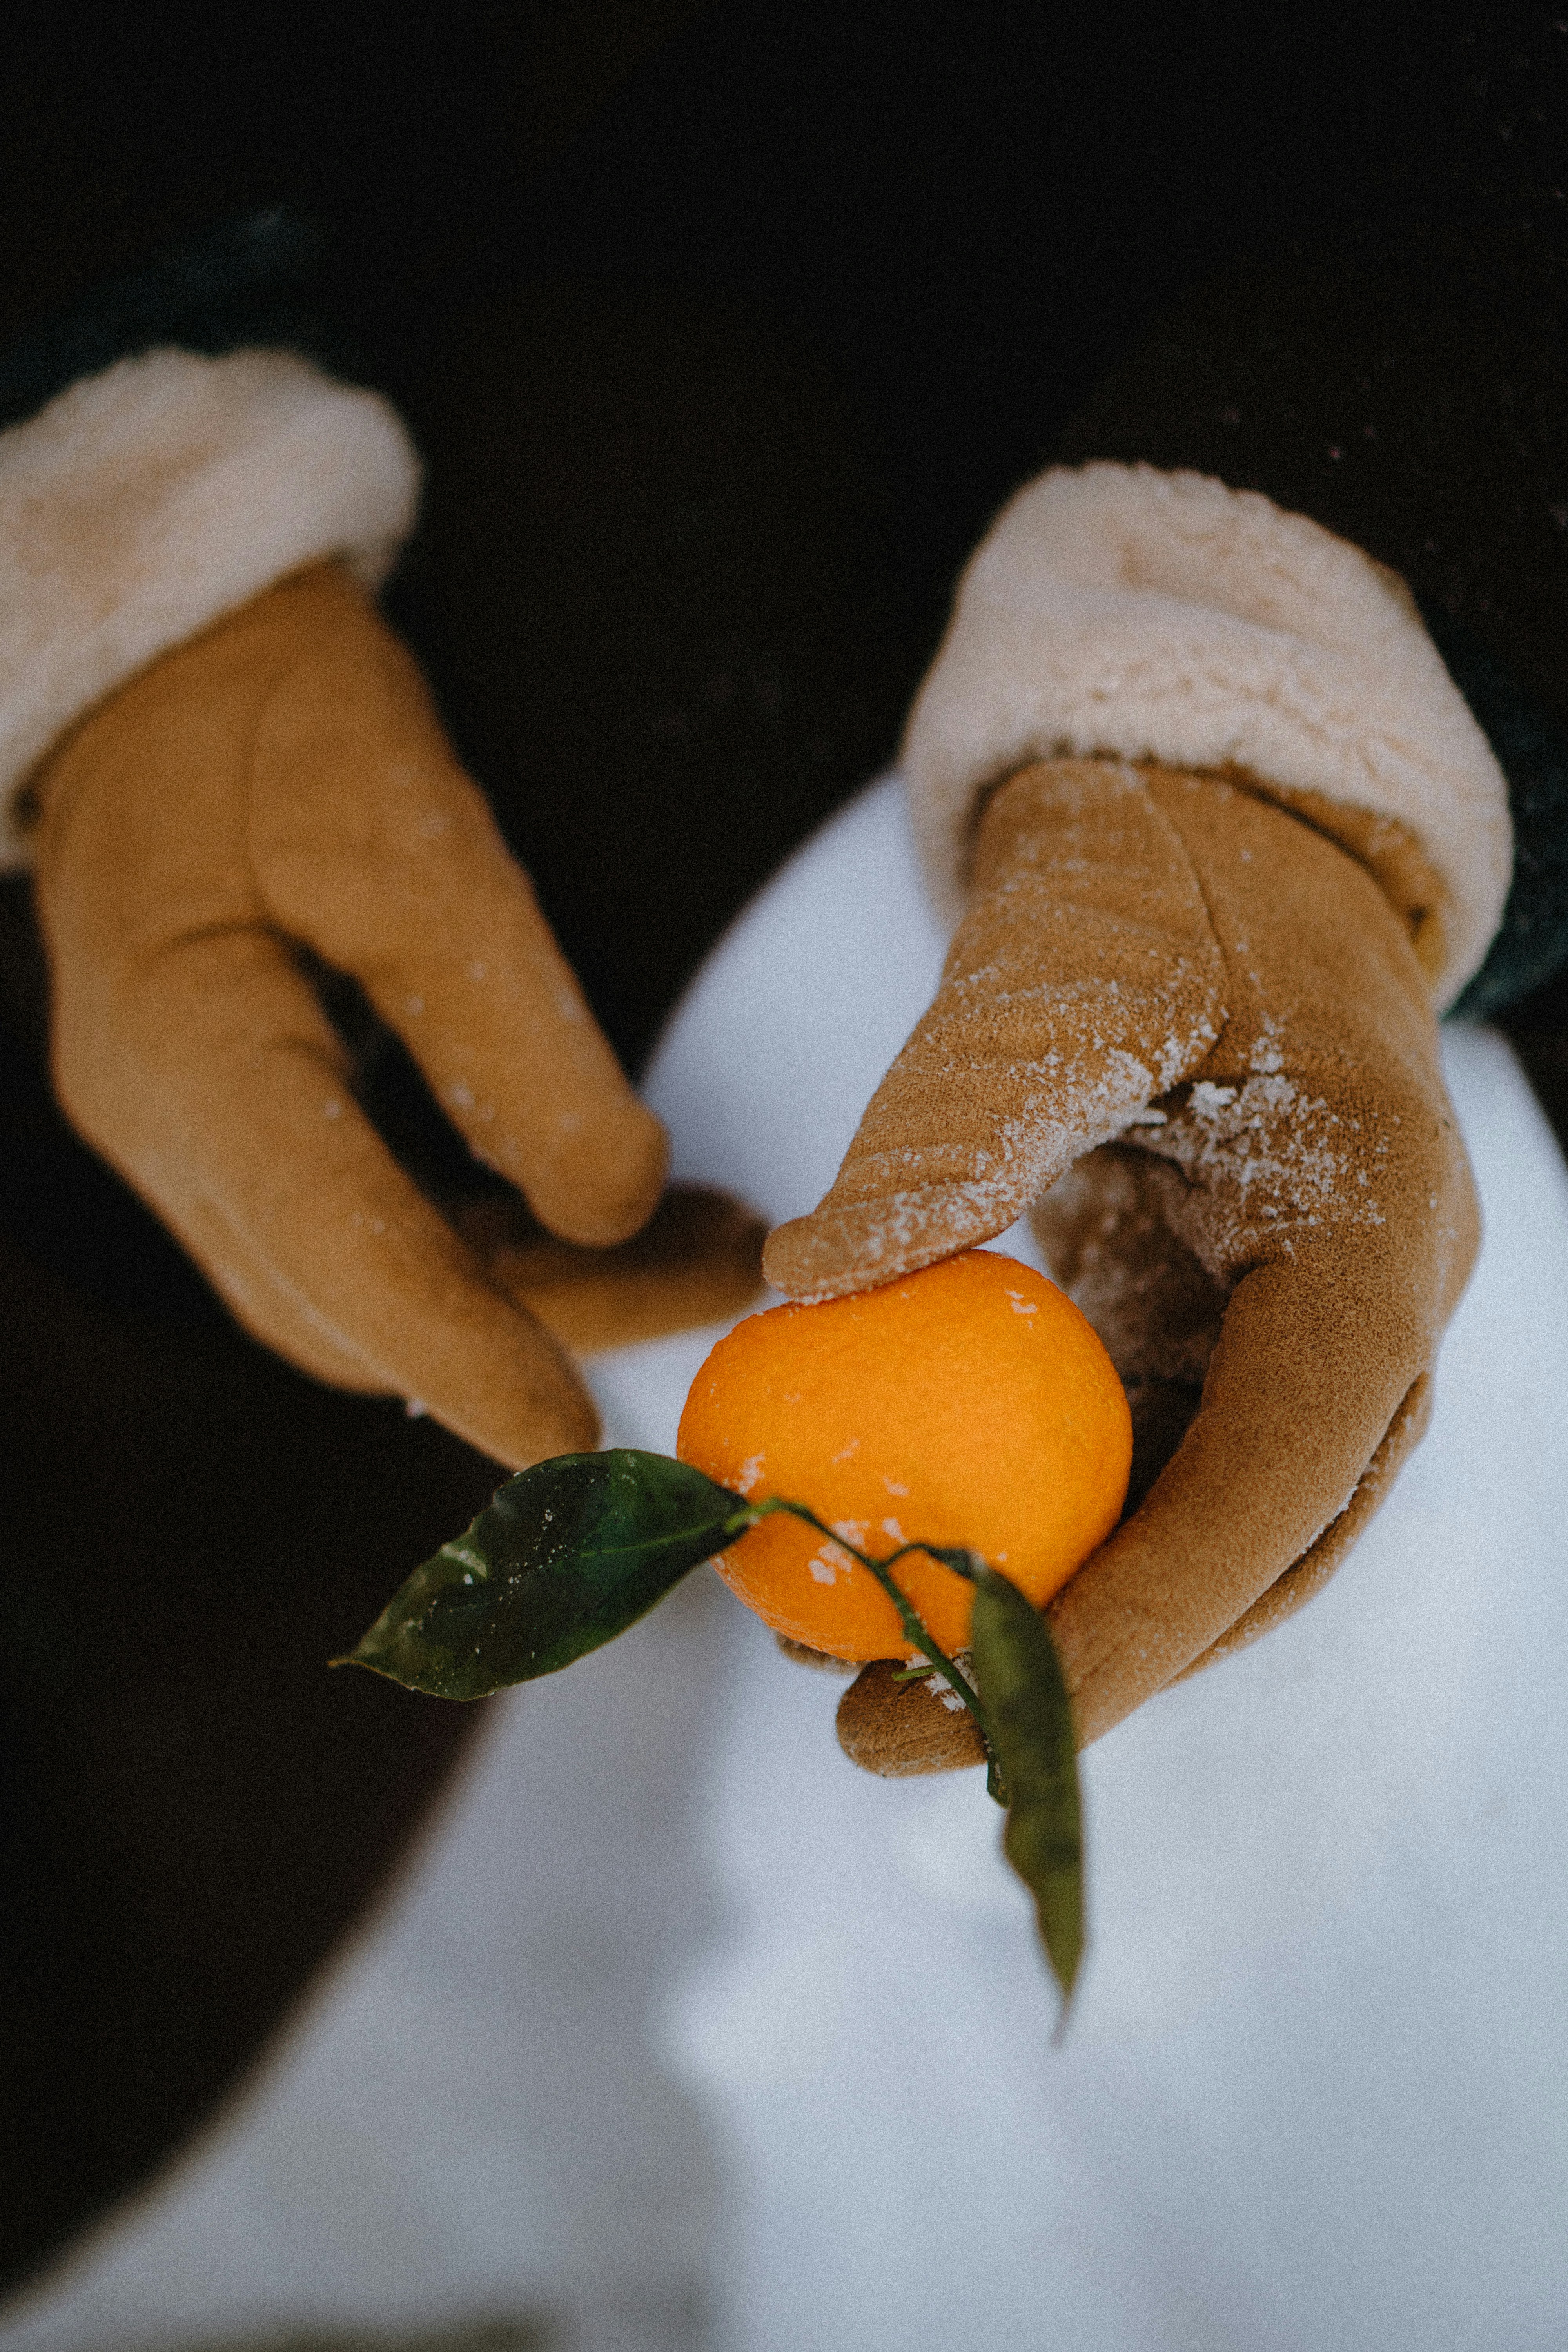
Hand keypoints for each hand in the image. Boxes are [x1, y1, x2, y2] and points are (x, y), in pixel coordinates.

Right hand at [31, 561, 750, 1467]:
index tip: (577, 1441)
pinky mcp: (232, 1120)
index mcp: (185, 1048)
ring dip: (529, 1288)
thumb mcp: (410, 831)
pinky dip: (479, 1245)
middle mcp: (164, 1124)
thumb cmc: (283, 713)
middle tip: (719, 1275)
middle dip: (542, 1320)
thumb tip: (609, 1202)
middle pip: (353, 1297)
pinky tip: (593, 1214)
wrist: (172, 666)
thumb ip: (509, 1030)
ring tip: (695, 1240)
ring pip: (357, 1285)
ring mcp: (185, 1134)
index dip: (462, 1355)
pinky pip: (352, 1230)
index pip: (333, 1249)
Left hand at [766, 757, 1478, 1753]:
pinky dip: (1022, 1512)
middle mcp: (1358, 1316)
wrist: (1215, 824)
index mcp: (1378, 1243)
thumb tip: (804, 1281)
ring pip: (1187, 1524)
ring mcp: (1288, 1329)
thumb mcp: (1066, 958)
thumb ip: (964, 1113)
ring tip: (855, 1653)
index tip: (971, 1711)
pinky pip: (1126, 1453)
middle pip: (1244, 1550)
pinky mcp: (1209, 1322)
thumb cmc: (1160, 868)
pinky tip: (896, 1537)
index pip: (1274, 1485)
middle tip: (879, 1726)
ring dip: (1041, 1606)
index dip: (1136, 1623)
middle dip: (1079, 1663)